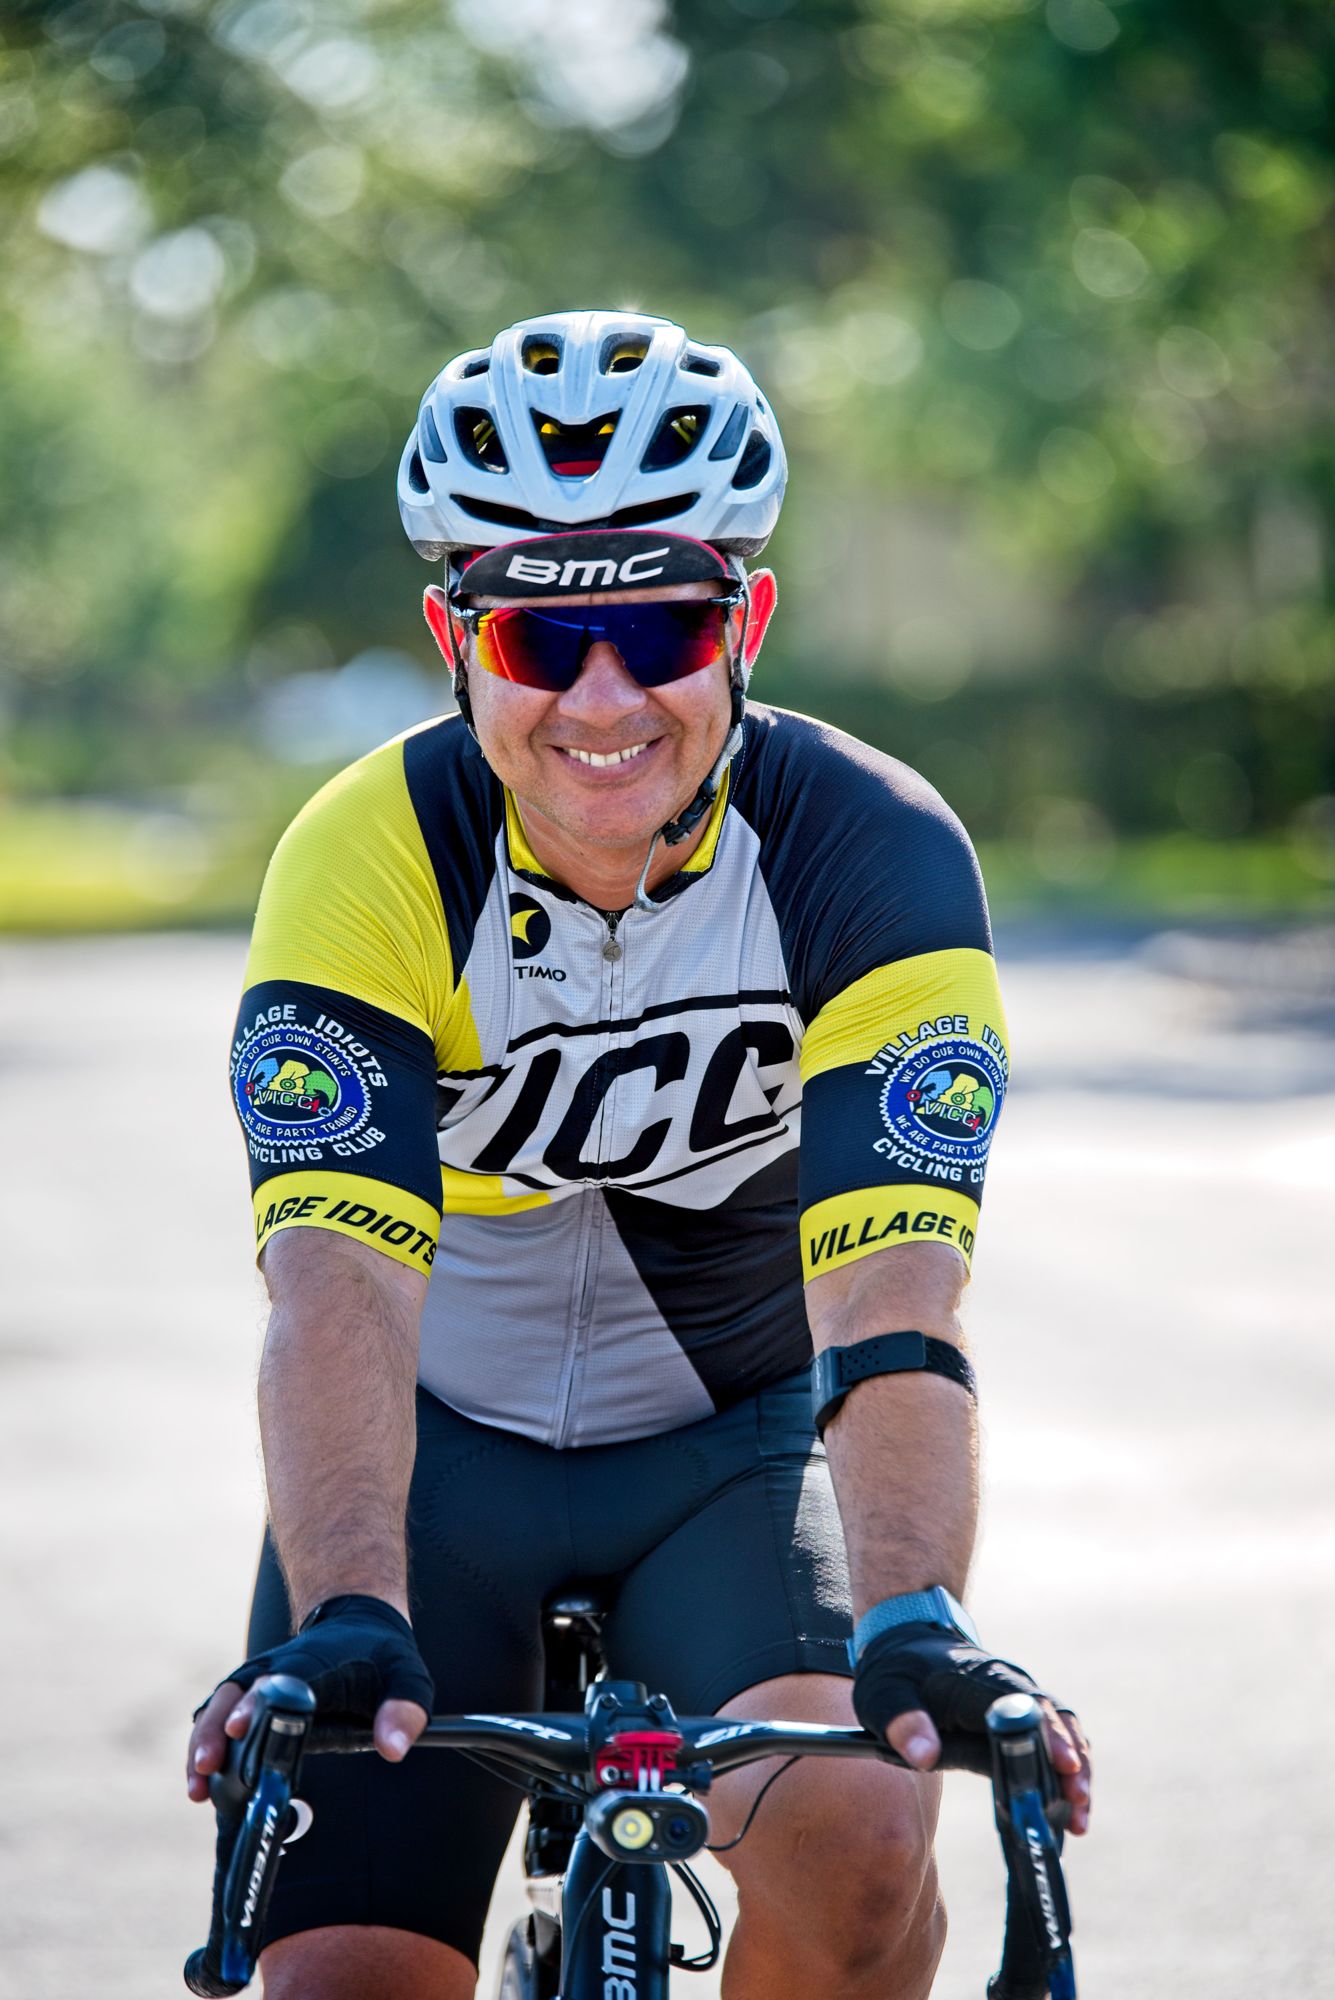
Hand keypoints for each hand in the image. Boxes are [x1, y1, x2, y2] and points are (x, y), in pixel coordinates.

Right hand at [185, 1594, 432, 1803]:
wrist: (357, 1623)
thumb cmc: (382, 1656)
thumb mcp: (408, 1676)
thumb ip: (404, 1710)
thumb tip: (393, 1749)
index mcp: (314, 1662)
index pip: (282, 1680)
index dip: (259, 1703)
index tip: (240, 1728)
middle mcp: (276, 1668)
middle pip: (237, 1693)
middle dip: (218, 1728)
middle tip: (207, 1767)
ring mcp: (256, 1680)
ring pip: (218, 1705)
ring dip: (204, 1741)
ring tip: (197, 1787)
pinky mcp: (247, 1697)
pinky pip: (216, 1718)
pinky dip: (204, 1745)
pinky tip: (198, 1785)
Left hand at [851, 1623, 1091, 1833]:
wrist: (907, 1643)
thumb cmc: (897, 1672)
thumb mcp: (885, 1695)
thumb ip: (903, 1723)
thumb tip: (925, 1756)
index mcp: (978, 1680)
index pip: (1023, 1705)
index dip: (1048, 1735)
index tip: (1065, 1765)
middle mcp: (1009, 1686)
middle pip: (1055, 1719)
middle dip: (1072, 1762)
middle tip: (1078, 1805)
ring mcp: (1019, 1701)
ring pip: (1063, 1731)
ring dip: (1076, 1772)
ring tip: (1079, 1819)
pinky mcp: (1019, 1722)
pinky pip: (1052, 1744)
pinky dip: (1065, 1774)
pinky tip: (1069, 1812)